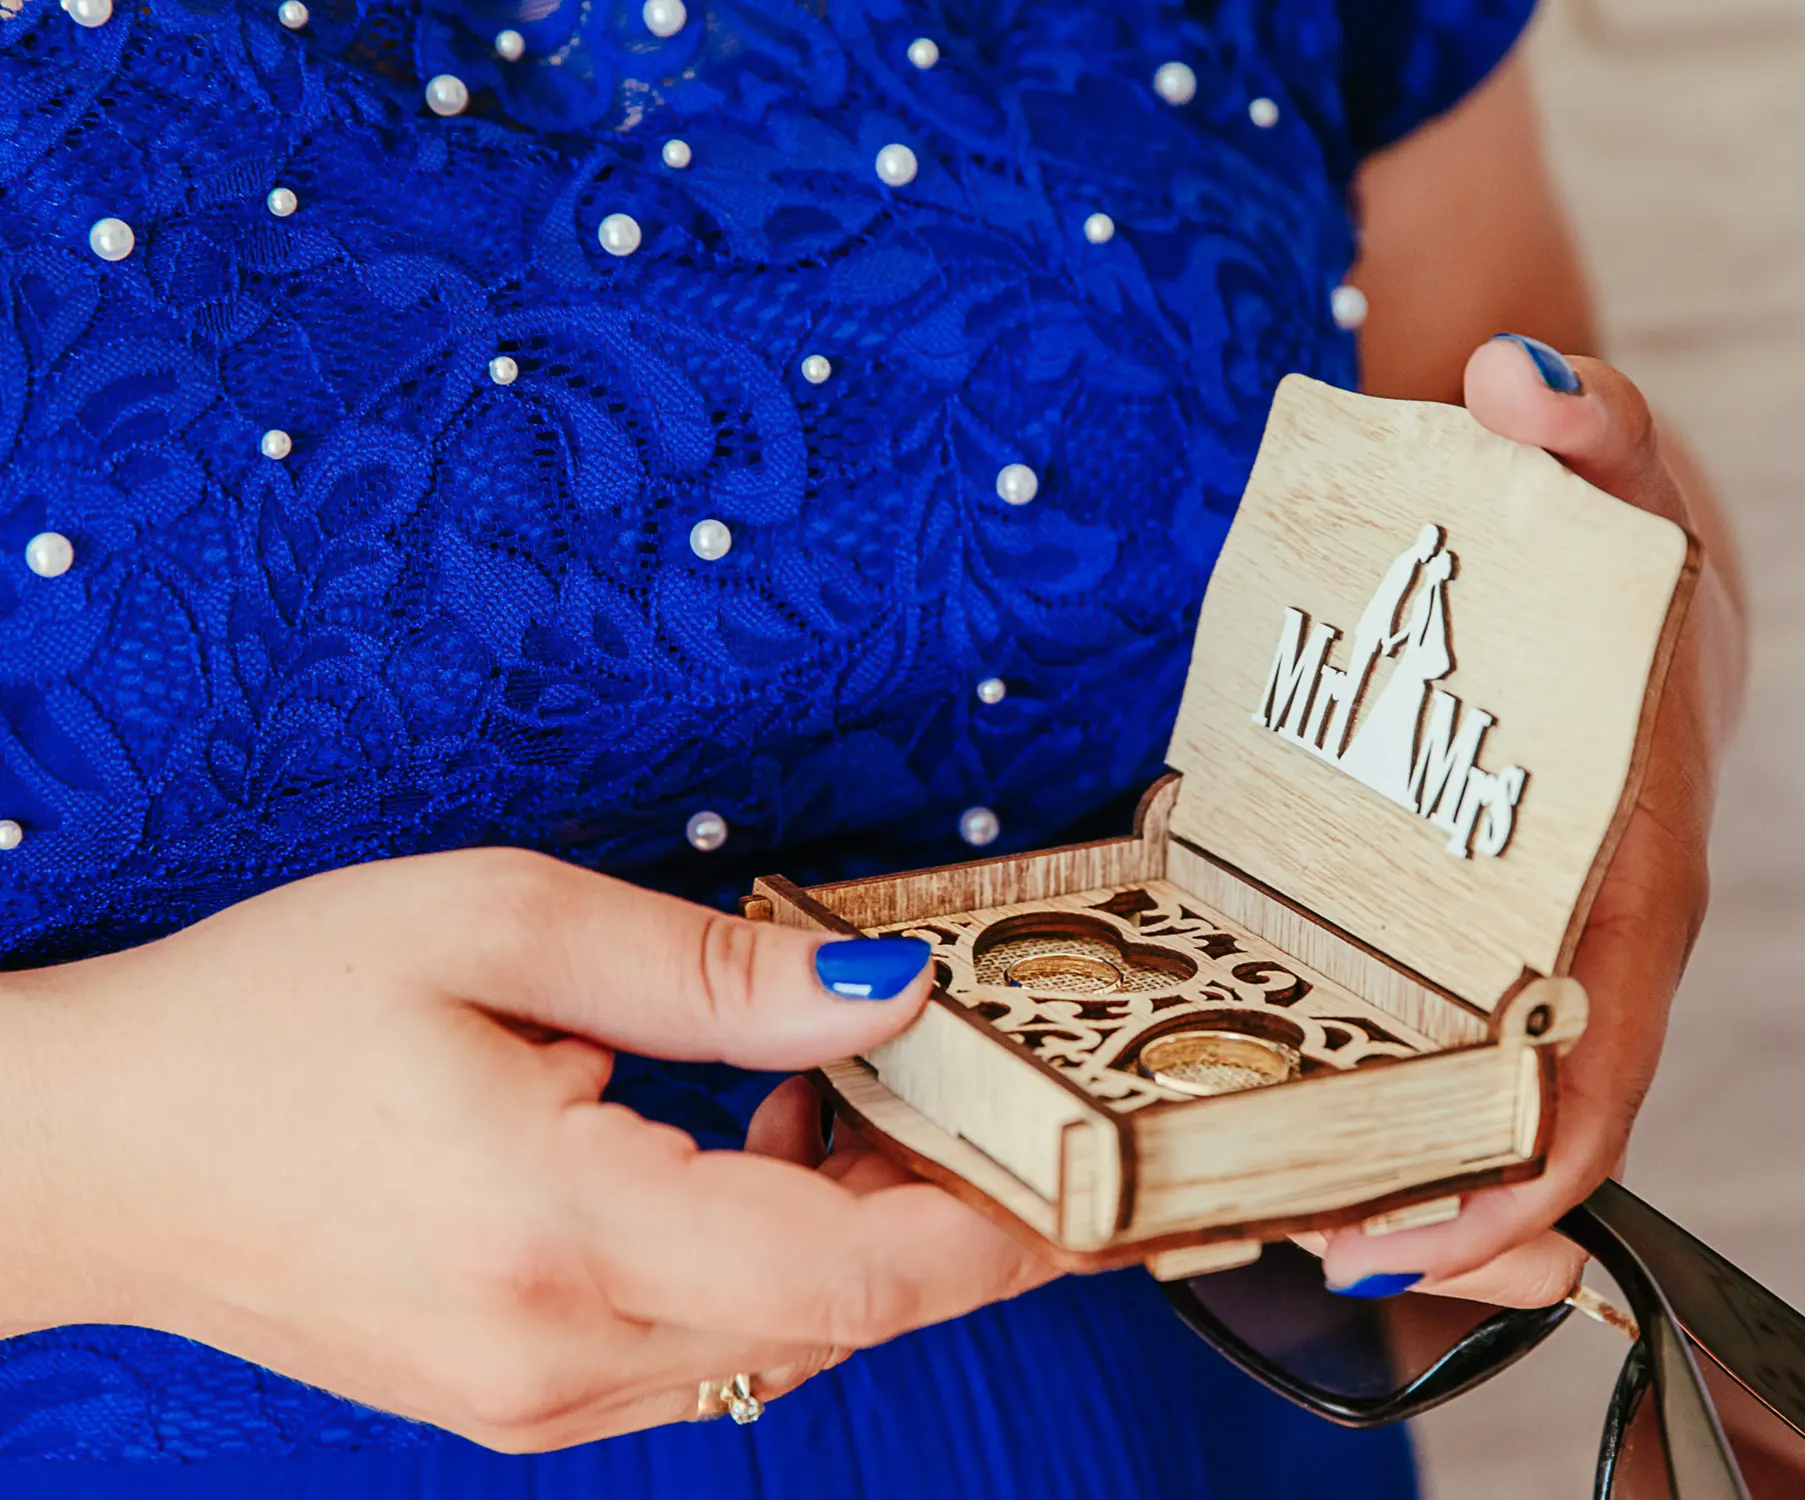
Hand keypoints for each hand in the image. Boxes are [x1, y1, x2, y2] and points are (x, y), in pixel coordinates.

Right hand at [0, 850, 1056, 1450]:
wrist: (90, 1155)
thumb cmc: (262, 1022)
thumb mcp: (489, 928)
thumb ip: (705, 967)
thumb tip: (879, 992)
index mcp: (557, 1232)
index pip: (851, 1275)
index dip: (993, 1225)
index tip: (1084, 1165)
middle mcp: (557, 1353)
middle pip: (841, 1315)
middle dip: (947, 1211)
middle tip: (987, 1087)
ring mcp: (535, 1396)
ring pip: (785, 1333)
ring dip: (859, 1226)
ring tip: (855, 1090)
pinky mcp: (518, 1393)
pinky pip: (708, 1338)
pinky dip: (771, 1253)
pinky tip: (748, 1138)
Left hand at [1316, 335, 1746, 1305]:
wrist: (1596, 547)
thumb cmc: (1621, 541)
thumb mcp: (1621, 474)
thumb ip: (1595, 427)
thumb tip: (1524, 384)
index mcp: (1636, 867)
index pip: (1606, 1049)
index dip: (1533, 1158)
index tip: (1430, 1224)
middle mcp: (1573, 927)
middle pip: (1509, 1102)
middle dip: (1418, 1190)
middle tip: (1291, 1245)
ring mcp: (1499, 929)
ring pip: (1438, 1076)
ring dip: (1360, 1154)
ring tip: (1236, 1212)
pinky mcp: (1428, 907)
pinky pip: (1384, 1005)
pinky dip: (1324, 1061)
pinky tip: (1227, 1084)